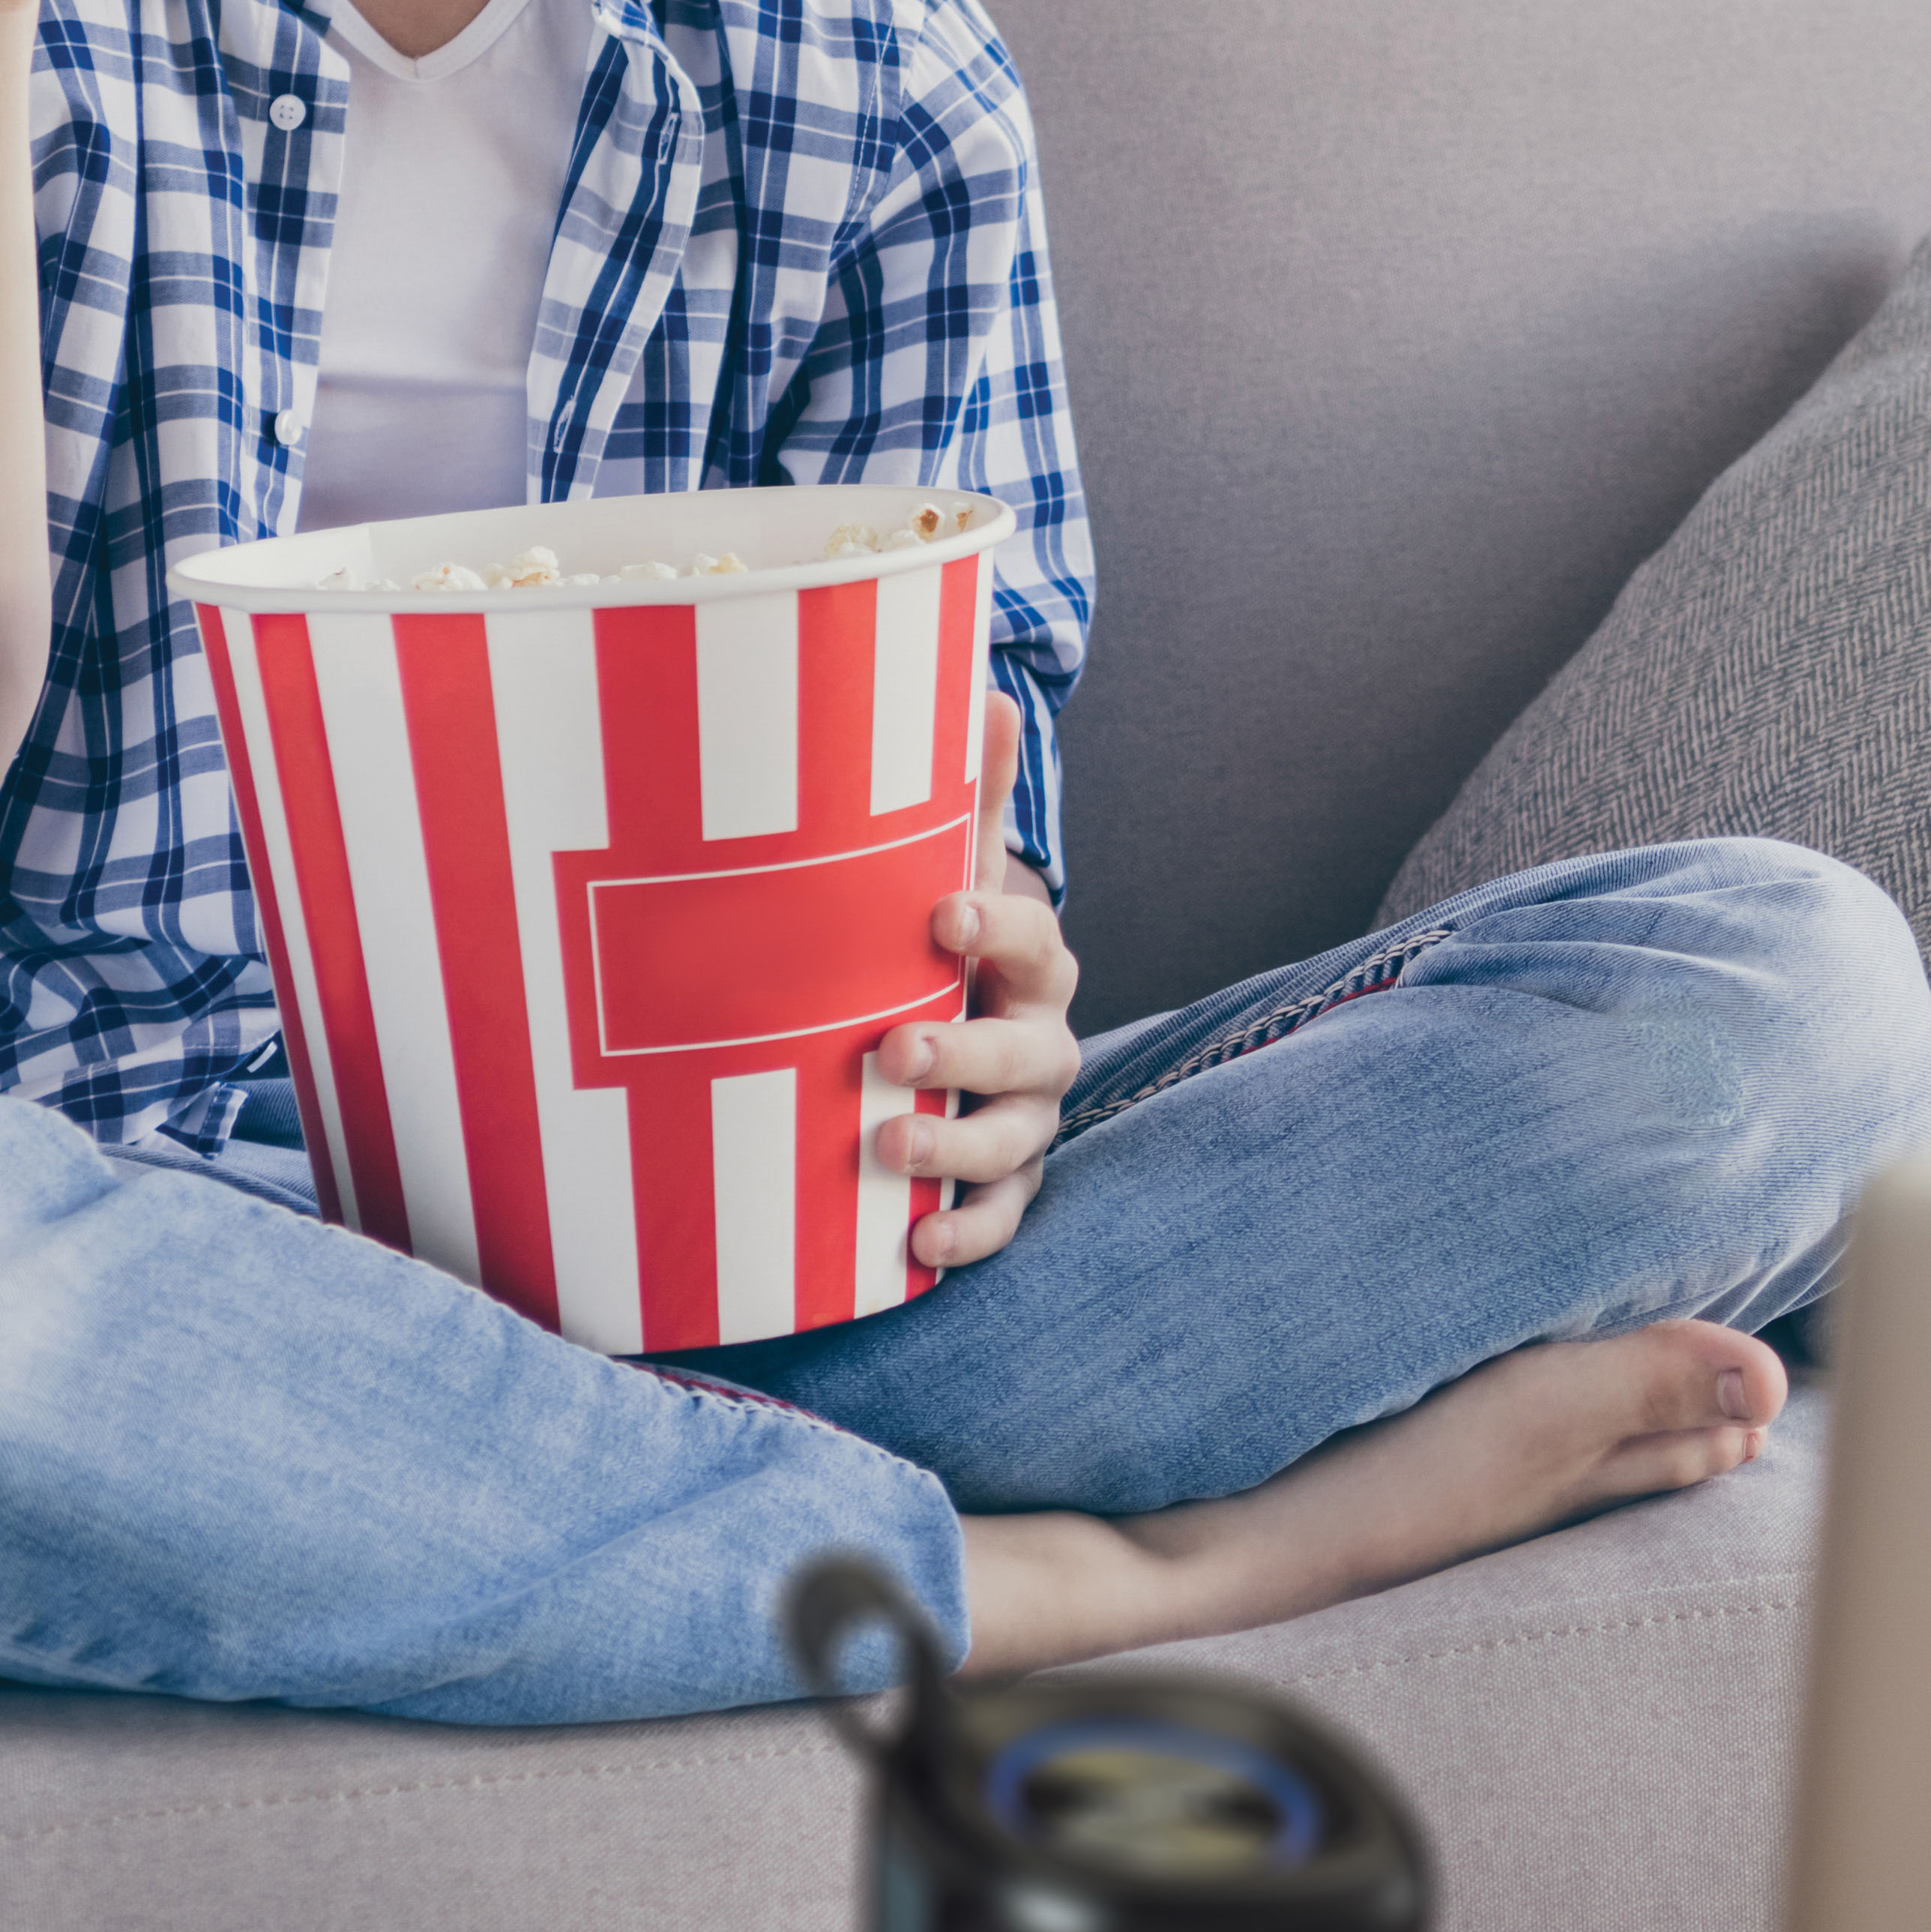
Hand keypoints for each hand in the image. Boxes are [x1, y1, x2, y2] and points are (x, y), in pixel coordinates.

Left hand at [890, 693, 1081, 1271]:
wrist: (964, 1039)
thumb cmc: (944, 951)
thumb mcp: (957, 876)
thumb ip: (973, 801)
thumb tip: (990, 688)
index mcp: (1035, 962)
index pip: (1033, 937)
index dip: (995, 925)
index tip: (938, 913)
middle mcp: (1044, 1043)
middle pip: (1029, 1052)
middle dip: (966, 1051)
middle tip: (892, 1049)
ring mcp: (1029, 1119)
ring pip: (1015, 1141)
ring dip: (955, 1149)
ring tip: (886, 1146)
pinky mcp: (1004, 1185)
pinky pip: (1002, 1220)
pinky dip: (964, 1235)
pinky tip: (912, 1244)